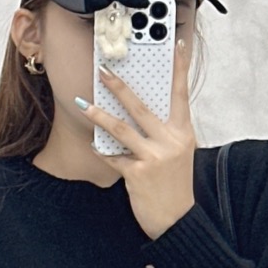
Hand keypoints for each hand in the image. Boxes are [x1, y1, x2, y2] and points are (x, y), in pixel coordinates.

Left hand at [78, 34, 196, 240]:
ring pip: (122, 129)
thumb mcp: (179, 155)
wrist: (178, 222)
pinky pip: (113, 157)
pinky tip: (93, 144)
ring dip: (100, 115)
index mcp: (183, 133)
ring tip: (84, 104)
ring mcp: (154, 158)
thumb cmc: (175, 187)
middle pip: (141, 107)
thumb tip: (142, 112)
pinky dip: (102, 151)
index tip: (175, 45)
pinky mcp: (138, 174)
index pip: (181, 94)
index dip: (179, 68)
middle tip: (104, 71)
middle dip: (120, 87)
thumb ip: (164, 133)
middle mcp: (170, 142)